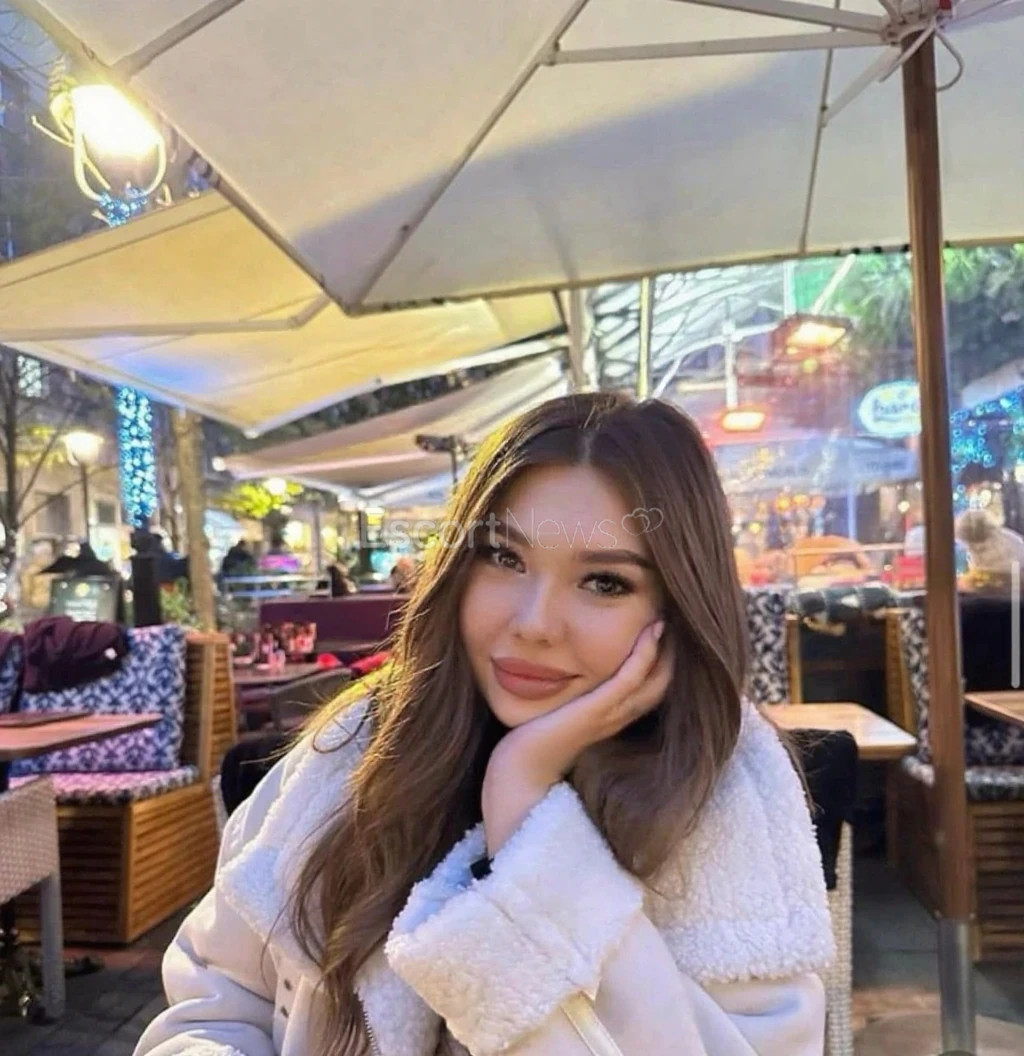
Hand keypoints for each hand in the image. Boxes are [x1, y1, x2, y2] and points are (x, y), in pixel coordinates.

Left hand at [481, 620, 672, 853]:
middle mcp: (617, 719)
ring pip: (654, 681)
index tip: (659, 632)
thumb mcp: (558, 714)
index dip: (660, 663)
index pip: (649, 690)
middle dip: (670, 654)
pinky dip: (644, 654)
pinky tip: (650, 632)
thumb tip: (562, 671)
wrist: (516, 776)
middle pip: (661, 685)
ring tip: (664, 620)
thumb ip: (569, 698)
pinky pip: (629, 679)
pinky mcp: (594, 713)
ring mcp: (608, 716)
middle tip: (669, 621)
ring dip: (663, 649)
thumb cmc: (531, 746)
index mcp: (610, 720)